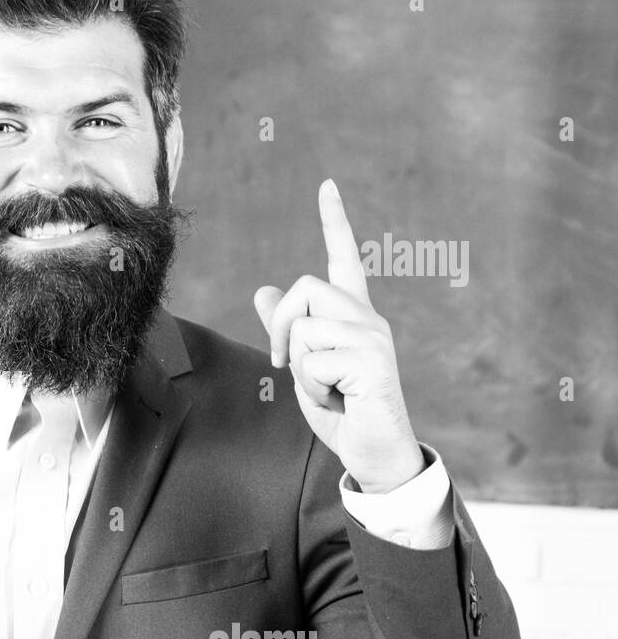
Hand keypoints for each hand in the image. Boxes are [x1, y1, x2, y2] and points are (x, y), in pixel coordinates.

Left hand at [253, 179, 424, 493]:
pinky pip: (314, 361)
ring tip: (326, 389)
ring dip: (299, 367)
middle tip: (282, 362)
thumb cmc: (342, 411)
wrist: (374, 452)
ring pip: (305, 327)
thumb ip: (288, 330)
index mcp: (352, 316)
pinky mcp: (373, 361)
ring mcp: (373, 337)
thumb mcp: (304, 367)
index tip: (327, 185)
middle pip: (305, 288)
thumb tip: (264, 289)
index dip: (335, 222)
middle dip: (279, 325)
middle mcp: (368, 318)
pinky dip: (313, 387)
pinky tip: (339, 400)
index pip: (344, 258)